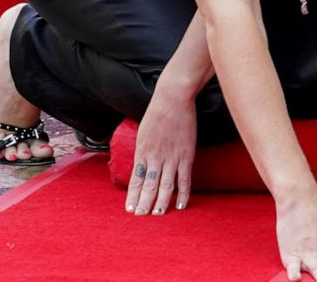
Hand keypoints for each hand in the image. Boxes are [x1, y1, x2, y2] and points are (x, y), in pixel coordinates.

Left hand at [124, 88, 196, 215]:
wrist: (173, 99)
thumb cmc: (157, 113)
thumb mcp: (143, 132)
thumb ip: (143, 149)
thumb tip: (143, 161)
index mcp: (142, 152)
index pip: (136, 180)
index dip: (133, 195)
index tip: (130, 208)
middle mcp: (155, 158)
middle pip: (149, 185)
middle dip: (144, 202)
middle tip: (141, 216)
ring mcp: (171, 157)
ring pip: (165, 185)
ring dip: (161, 201)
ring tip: (158, 214)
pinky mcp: (186, 155)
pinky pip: (185, 178)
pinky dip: (184, 193)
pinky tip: (181, 204)